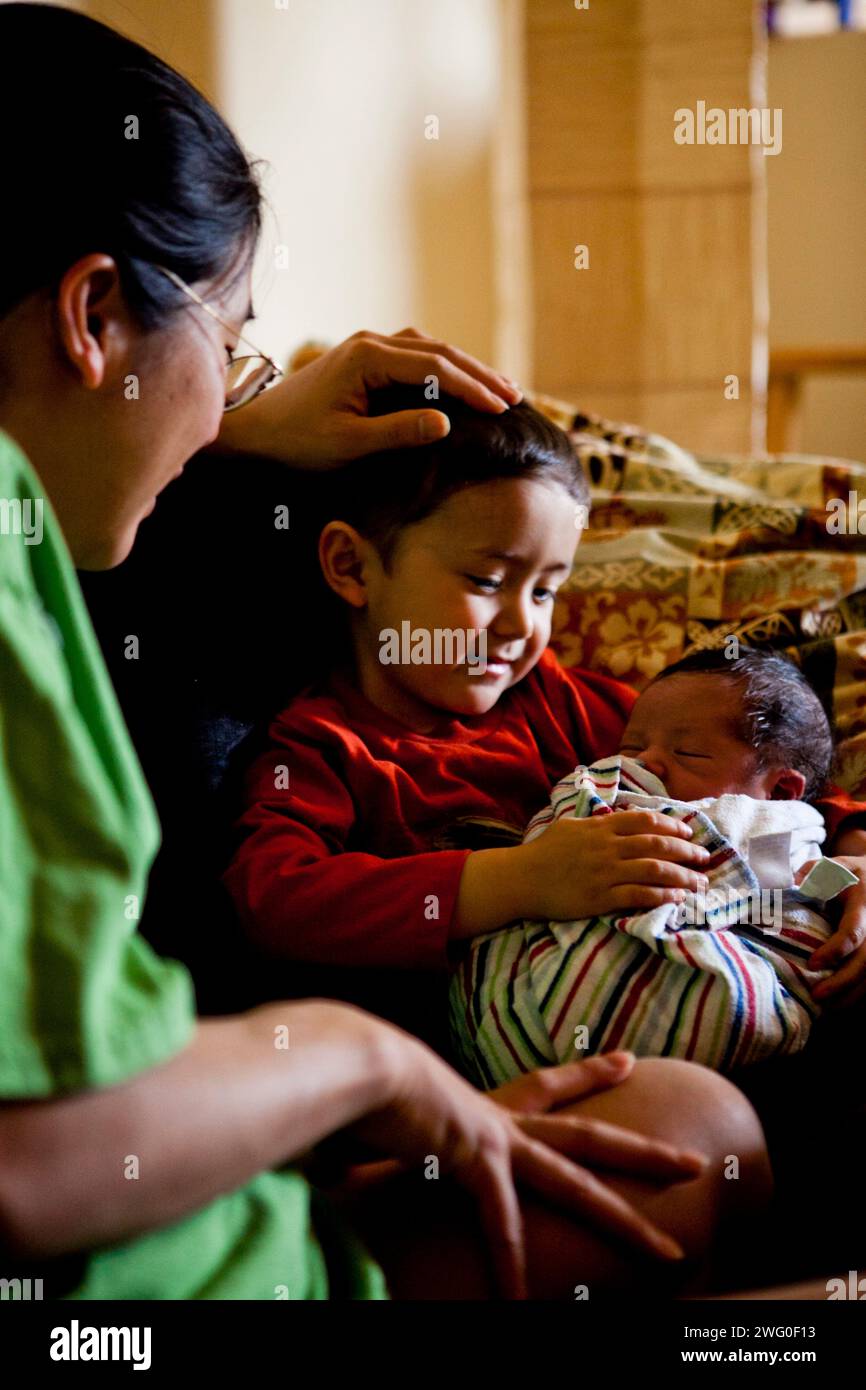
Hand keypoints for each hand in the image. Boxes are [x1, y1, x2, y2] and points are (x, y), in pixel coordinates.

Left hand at [215, 327, 521, 465]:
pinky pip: (414, 355)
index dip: (473, 388)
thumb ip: (399, 432)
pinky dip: (443, 368)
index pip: (435, 367)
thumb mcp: (350, 443)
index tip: (502, 408)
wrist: (257, 428)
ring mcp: (367, 346)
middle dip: (479, 374)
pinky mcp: (364, 358)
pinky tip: (460, 384)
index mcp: (368, 357)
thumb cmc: (298, 440)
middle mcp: (371, 342)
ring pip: (430, 349)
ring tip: (498, 389)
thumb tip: (447, 424)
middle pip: (439, 350)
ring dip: (465, 367)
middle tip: (515, 396)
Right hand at [349, 1033, 703, 1298]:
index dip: (590, 1073)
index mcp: (485, 1101)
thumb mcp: (383, 1112)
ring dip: (627, 1221)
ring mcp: (497, 1137)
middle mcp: (503, 1116)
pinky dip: (508, 1261)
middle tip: (694, 1161)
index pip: (549, 1084)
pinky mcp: (477, 1159)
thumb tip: (336, 1158)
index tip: (629, 1060)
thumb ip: (378, 1139)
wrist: (354, 1059)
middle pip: (592, 1137)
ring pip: (580, 1183)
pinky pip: (502, 1222)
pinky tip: (519, 1299)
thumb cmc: (361, 1078)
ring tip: (671, 1253)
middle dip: (646, 1153)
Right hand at [517, 809, 710, 921]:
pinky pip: (639, 896)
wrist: (520, 879)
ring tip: (700, 883)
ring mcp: (604, 873)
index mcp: (600, 828)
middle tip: (704, 858)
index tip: (689, 833)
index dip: (672, 826)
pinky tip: (677, 899)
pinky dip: (662, 896)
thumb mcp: (570, 827)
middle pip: (657, 845)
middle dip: (686, 851)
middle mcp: (607, 848)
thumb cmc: (543, 853)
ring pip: (654, 871)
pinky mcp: (600, 898)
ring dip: (682, 876)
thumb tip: (620, 819)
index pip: (645, 821)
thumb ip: (598, 824)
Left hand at [799, 853, 865, 1006]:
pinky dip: (856, 993)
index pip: (853, 933)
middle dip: (842, 982)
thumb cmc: (848, 874)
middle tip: (816, 996)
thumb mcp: (831, 866)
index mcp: (864, 903)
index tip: (812, 964)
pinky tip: (837, 1004)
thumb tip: (789, 887)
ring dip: (850, 994)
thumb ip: (810, 874)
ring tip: (824, 1007)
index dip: (834, 951)